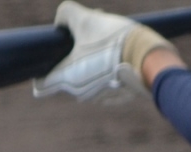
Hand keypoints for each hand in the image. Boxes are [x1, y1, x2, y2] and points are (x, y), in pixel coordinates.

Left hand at [34, 1, 175, 101]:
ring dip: (94, 59)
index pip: (42, 85)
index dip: (43, 71)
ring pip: (90, 76)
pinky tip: (121, 53)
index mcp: (67, 80)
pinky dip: (111, 68)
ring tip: (109, 40)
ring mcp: (100, 97)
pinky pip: (108, 81)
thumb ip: (67, 15)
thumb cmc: (113, 40)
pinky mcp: (119, 96)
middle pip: (69, 75)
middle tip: (91, 35)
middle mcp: (81, 93)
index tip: (53, 57)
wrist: (148, 57)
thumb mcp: (87, 19)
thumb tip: (60, 19)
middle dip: (76, 55)